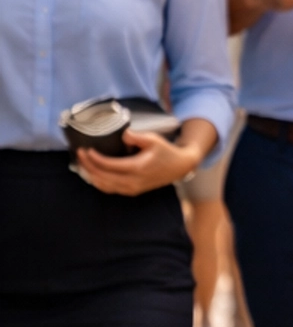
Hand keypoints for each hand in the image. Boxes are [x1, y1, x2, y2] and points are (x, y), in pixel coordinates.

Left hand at [75, 126, 207, 196]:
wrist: (179, 167)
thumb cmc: (165, 151)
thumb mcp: (153, 139)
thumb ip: (136, 137)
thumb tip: (123, 135)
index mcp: (137, 168)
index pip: (109, 166)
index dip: (95, 158)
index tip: (86, 149)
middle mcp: (133, 181)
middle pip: (103, 177)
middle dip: (88, 166)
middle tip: (79, 154)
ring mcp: (132, 189)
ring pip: (104, 186)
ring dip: (91, 175)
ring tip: (82, 164)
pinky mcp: (132, 191)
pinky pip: (110, 189)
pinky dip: (99, 182)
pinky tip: (93, 174)